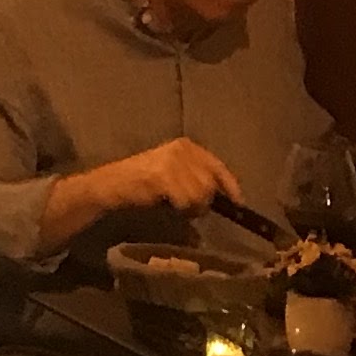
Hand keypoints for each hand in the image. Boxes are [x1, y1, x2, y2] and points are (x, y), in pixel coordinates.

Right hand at [90, 138, 241, 221]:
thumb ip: (198, 181)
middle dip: (203, 201)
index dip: (230, 185)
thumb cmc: (146, 183)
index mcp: (187, 146)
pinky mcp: (164, 176)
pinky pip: (186, 202)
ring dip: (191, 207)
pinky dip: (180, 209)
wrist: (116, 184)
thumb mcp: (175, 175)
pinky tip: (168, 204)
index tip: (239, 203)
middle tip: (186, 207)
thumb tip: (224, 198)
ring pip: (200, 195)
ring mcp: (173, 161)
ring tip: (175, 204)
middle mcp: (182, 149)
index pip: (217, 166)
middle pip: (211, 184)